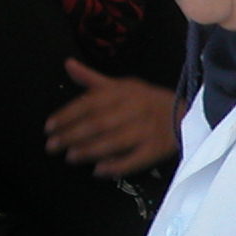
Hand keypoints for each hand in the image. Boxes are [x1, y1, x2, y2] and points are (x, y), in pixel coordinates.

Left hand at [45, 61, 177, 174]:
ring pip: (114, 141)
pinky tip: (98, 171)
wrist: (187, 114)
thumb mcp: (122, 85)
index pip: (91, 103)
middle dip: (72, 135)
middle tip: (52, 146)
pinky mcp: (156, 149)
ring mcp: (146, 130)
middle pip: (99, 123)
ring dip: (90, 150)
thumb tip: (67, 64)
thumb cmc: (147, 100)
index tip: (49, 126)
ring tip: (70, 157)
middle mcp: (134, 109)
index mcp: (124, 92)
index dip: (68, 114)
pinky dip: (116, 166)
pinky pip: (134, 159)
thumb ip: (92, 79)